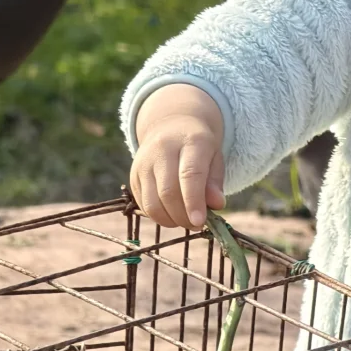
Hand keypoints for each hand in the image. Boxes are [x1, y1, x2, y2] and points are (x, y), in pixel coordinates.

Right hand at [130, 84, 225, 230]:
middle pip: (168, 191)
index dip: (194, 201)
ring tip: (185, 220)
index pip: (190, 174)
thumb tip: (217, 205)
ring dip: (170, 220)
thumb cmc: (198, 147)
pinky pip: (144, 205)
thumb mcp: (215, 158)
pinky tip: (171, 213)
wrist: (170, 125)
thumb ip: (215, 182)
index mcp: (191, 141)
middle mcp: (163, 149)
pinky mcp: (133, 175)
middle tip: (196, 225)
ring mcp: (144, 162)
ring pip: (153, 202)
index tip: (200, 222)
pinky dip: (159, 217)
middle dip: (183, 216)